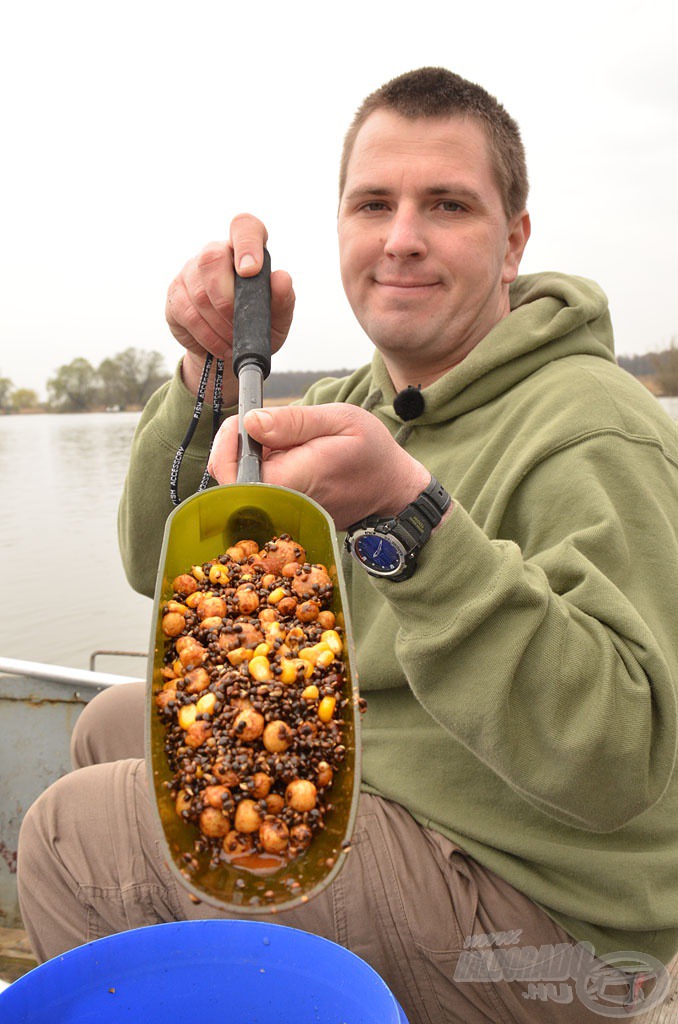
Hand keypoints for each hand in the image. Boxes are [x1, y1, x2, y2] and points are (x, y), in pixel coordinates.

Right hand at [165, 214, 295, 399]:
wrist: (230, 351)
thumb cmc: (256, 325)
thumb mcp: (277, 317)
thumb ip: (282, 298)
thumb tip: (281, 278)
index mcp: (246, 250)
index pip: (244, 227)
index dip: (247, 243)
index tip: (251, 271)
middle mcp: (216, 253)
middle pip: (211, 259)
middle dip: (227, 299)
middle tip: (240, 325)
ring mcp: (190, 271)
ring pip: (199, 292)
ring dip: (220, 324)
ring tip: (234, 341)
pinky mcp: (175, 294)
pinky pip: (187, 313)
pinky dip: (207, 335)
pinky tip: (220, 346)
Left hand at [208, 403, 430, 529]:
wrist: (393, 489)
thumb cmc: (372, 451)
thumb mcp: (340, 419)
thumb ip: (293, 421)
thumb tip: (251, 422)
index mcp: (298, 479)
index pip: (237, 475)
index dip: (227, 447)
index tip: (240, 422)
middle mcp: (287, 504)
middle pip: (232, 483)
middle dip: (234, 449)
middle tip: (256, 423)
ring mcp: (287, 513)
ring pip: (244, 488)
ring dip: (249, 459)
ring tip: (277, 438)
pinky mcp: (288, 514)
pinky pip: (260, 493)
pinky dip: (262, 470)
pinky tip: (283, 455)